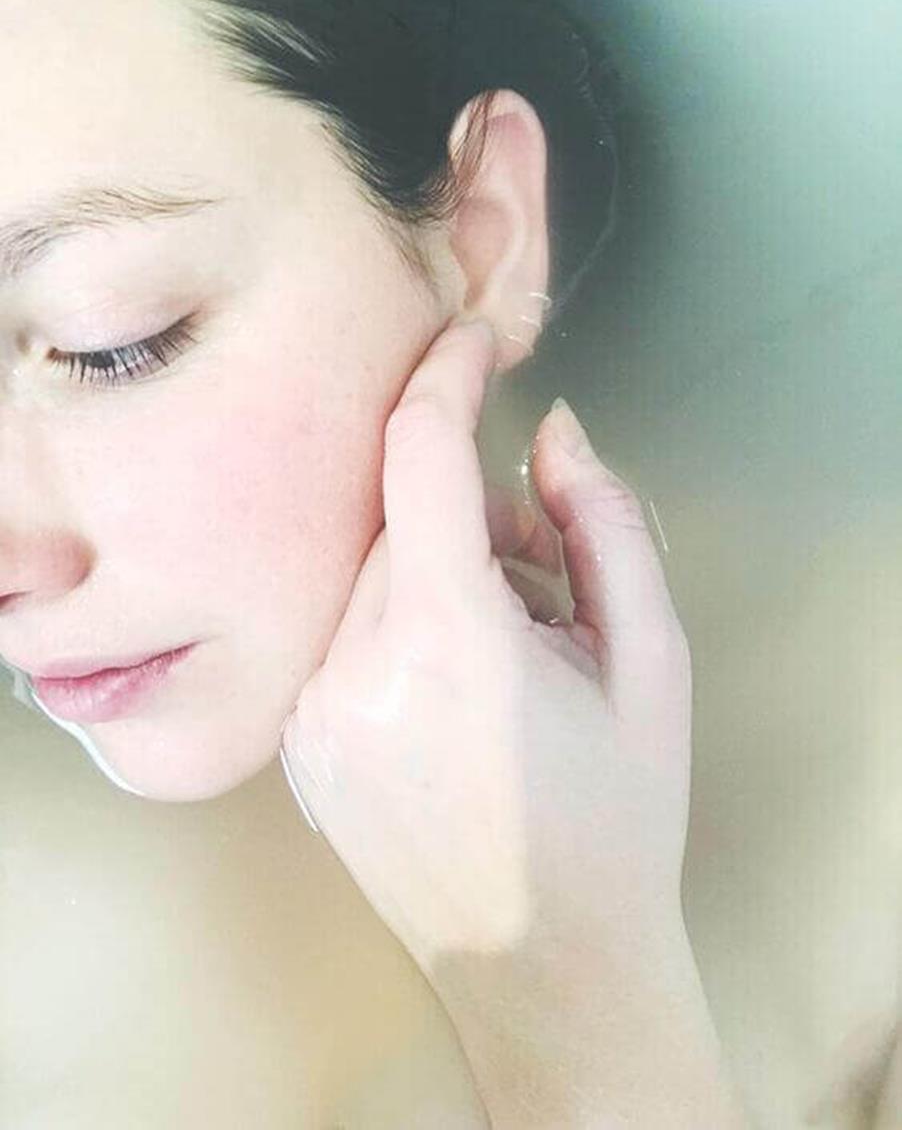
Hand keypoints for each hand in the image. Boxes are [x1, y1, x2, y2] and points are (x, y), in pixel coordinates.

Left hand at [280, 315, 693, 977]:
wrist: (545, 966)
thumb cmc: (616, 818)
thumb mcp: (650, 661)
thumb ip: (603, 524)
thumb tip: (555, 431)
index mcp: (445, 641)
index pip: (419, 455)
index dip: (446, 375)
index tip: (472, 337)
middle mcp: (350, 669)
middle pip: (395, 514)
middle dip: (467, 508)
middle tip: (538, 565)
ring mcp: (308, 712)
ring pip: (363, 571)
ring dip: (433, 569)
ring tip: (503, 647)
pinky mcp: (294, 745)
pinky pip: (338, 631)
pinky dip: (396, 621)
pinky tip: (452, 686)